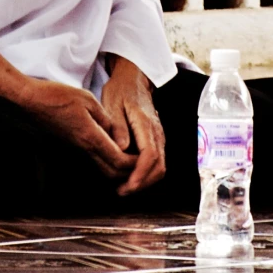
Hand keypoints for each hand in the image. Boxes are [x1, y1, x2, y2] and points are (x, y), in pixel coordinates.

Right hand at [11, 77, 132, 179]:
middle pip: (112, 172)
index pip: (119, 161)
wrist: (31, 101)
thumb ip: (105, 118)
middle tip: (141, 163)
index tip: (145, 157)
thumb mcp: (87, 99)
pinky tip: (112, 149)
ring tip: (130, 159)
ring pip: (102, 169)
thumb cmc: (57, 96)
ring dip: (118, 169)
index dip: (135, 163)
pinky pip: (94, 160)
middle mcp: (84, 148)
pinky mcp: (72, 146)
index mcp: (91, 137)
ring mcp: (76, 149)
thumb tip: (116, 132)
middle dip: (129, 172)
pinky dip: (107, 161)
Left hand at [98, 60, 166, 195]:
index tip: (128, 186)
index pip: (150, 155)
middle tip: (122, 192)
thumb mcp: (112, 103)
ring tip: (124, 188)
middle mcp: (157, 133)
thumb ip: (117, 126)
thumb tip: (121, 149)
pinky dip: (146, 175)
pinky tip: (129, 177)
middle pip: (159, 167)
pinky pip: (156, 163)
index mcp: (145, 123)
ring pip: (160, 167)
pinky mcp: (157, 141)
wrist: (134, 80)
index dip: (140, 174)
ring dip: (145, 182)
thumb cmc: (120, 91)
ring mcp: (159, 137)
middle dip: (143, 184)